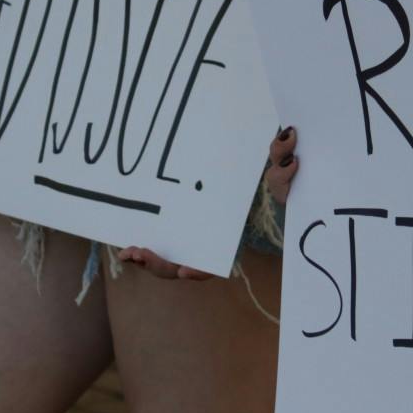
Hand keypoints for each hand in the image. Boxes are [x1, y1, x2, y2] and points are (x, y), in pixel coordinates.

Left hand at [119, 126, 299, 280]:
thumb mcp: (276, 174)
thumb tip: (284, 142)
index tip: (185, 270)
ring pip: (167, 261)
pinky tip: (128, 246)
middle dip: (161, 266)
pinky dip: (145, 250)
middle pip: (183, 266)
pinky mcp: (177, 230)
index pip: (216, 262)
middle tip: (141, 254)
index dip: (201, 270)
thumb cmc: (264, 181)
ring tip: (128, 253)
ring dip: (148, 260)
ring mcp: (191, 239)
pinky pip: (160, 247)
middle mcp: (209, 242)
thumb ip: (281, 166)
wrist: (247, 175)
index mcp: (229, 235)